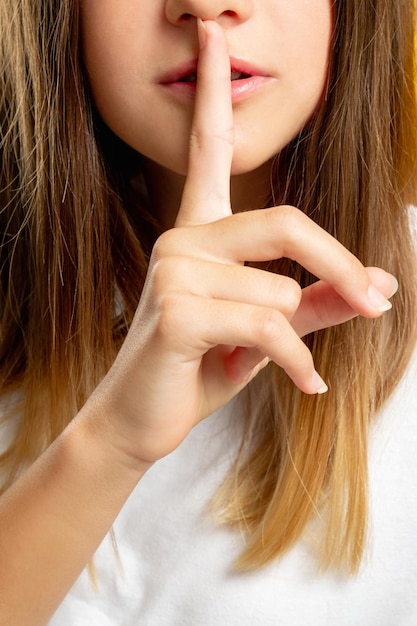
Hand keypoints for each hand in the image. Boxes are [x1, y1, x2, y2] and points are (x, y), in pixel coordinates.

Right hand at [93, 20, 394, 464]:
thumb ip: (317, 300)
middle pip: (286, 223)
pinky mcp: (177, 310)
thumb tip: (379, 284)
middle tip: (375, 302)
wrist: (144, 419)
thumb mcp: (270, 330)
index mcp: (199, 232)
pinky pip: (270, 325)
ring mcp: (174, 270)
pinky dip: (296, 361)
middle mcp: (182, 238)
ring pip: (281, 288)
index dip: (211, 93)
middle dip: (340, 267)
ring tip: (273, 361)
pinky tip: (306, 383)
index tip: (212, 39)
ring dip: (294, 336)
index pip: (207, 150)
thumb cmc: (201, 367)